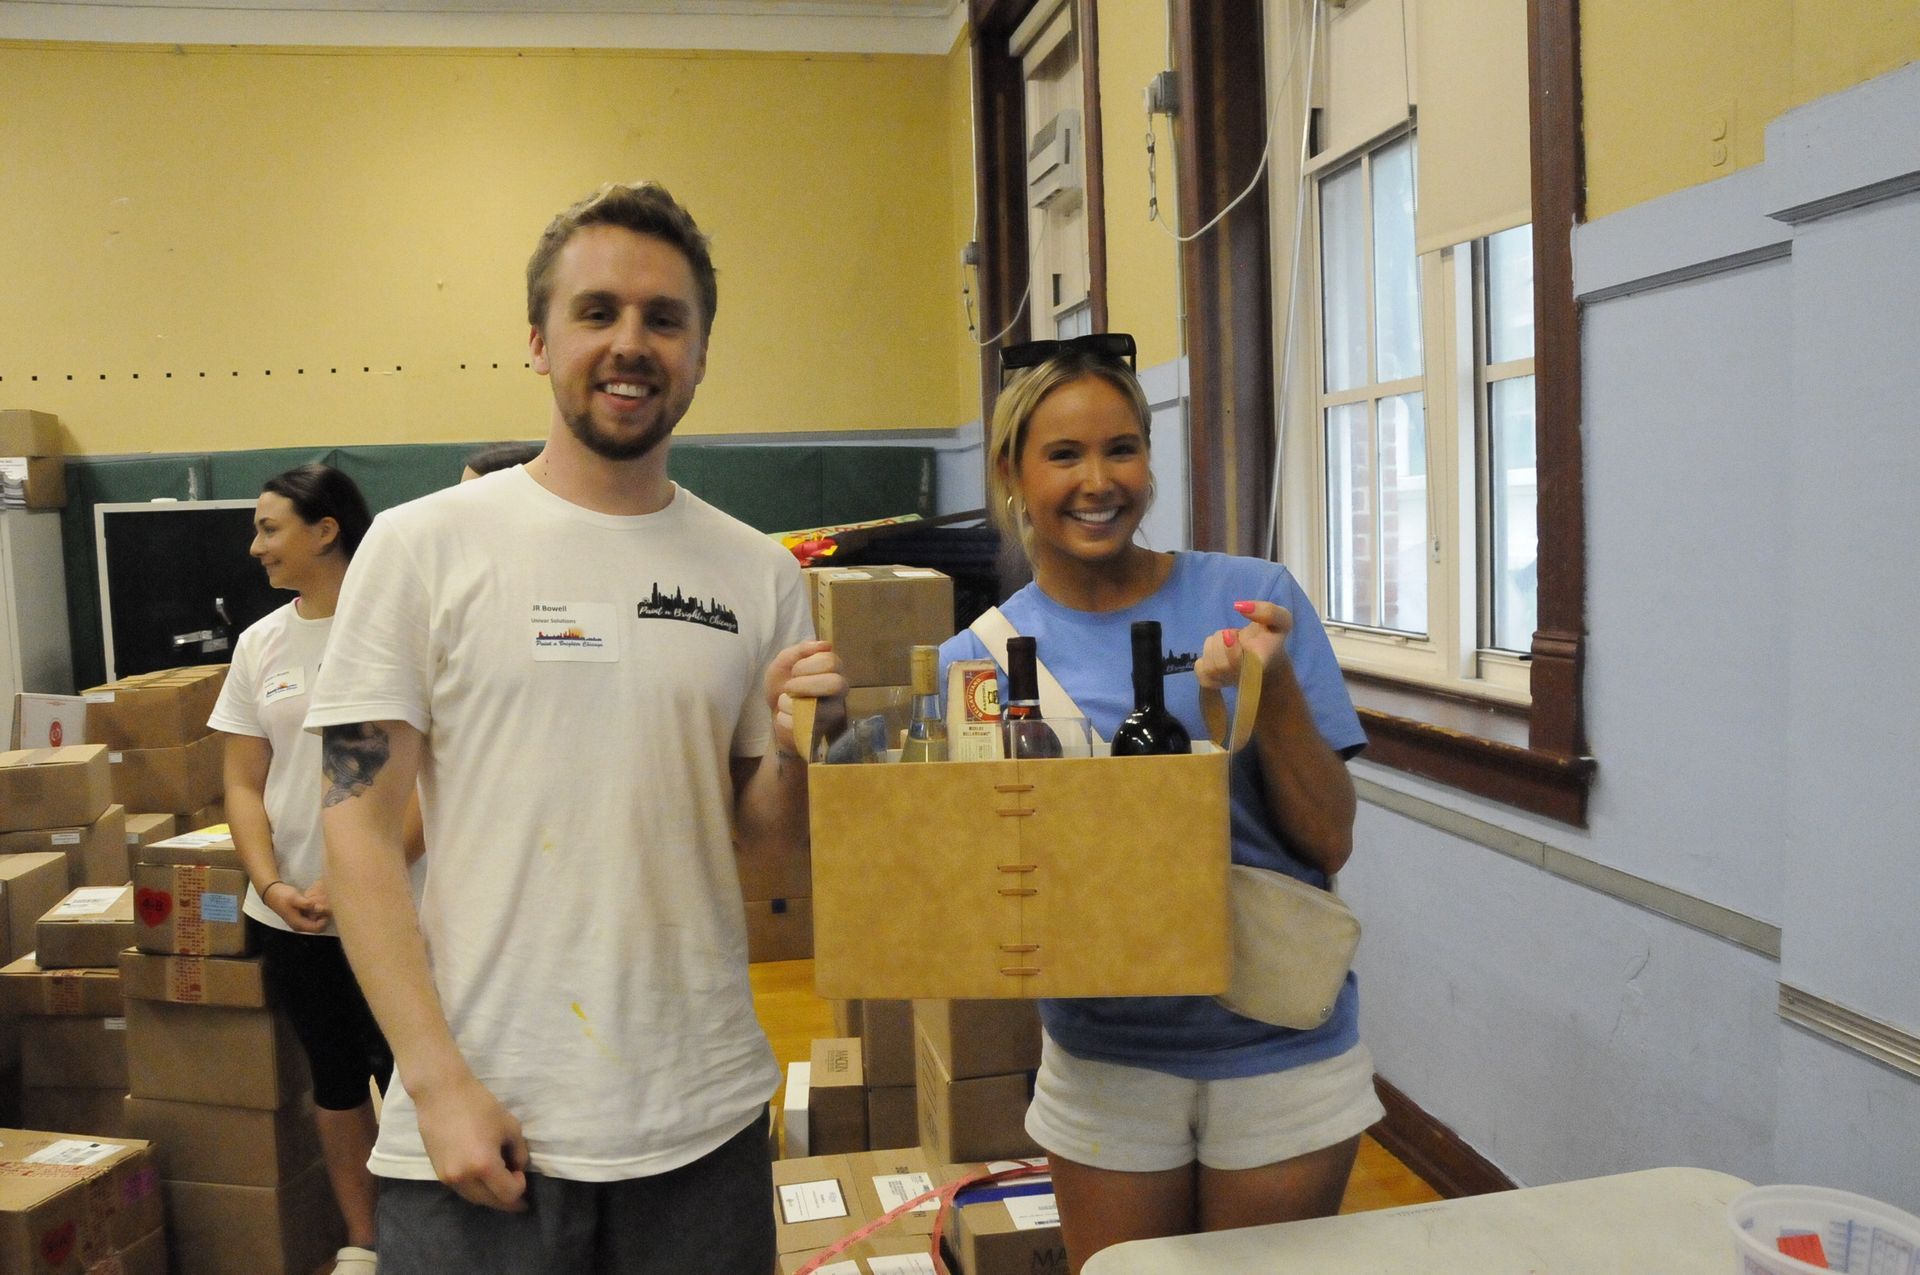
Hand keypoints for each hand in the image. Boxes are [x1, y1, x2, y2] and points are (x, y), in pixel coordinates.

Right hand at [263, 880, 329, 933]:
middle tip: (326, 905)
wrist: (272, 894)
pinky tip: (317, 904)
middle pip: (319, 927)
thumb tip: (318, 907)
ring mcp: (300, 922)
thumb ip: (306, 904)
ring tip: (322, 903)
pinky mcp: (301, 918)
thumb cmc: (283, 896)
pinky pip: (313, 918)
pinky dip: (317, 913)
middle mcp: (300, 926)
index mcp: (298, 924)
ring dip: (321, 915)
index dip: (325, 919)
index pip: (318, 928)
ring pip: (316, 923)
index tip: (327, 909)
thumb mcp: (294, 898)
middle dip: (324, 917)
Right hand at [414, 1070, 529, 1211]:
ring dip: (490, 1196)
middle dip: (507, 1200)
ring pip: (474, 1198)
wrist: (441, 1094)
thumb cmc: (479, 1105)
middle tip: (519, 1195)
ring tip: (502, 1187)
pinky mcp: (438, 1172)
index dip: (520, 1187)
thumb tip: (518, 1168)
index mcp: (483, 1166)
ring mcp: (447, 1178)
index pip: (507, 1193)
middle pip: (490, 1201)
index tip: (521, 1173)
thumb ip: (519, 1152)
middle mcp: (463, 1178)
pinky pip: (462, 1189)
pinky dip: (476, 1189)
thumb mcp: (510, 1126)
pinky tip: (483, 1179)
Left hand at [765, 639, 848, 758]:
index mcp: (832, 671)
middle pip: (837, 684)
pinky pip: (804, 726)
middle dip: (806, 685)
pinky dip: (785, 719)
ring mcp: (832, 714)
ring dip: (792, 703)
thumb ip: (800, 651)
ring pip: (821, 709)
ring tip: (783, 702)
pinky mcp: (821, 732)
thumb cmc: (783, 684)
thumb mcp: (784, 662)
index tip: (794, 670)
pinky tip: (783, 716)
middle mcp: (838, 692)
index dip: (808, 665)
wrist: (774, 713)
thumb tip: (825, 644)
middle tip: (790, 687)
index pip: (832, 662)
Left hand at [1196, 599, 1293, 689]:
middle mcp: (1242, 679)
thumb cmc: (1271, 639)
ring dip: (1214, 645)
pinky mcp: (1212, 682)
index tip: (1230, 633)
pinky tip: (1217, 654)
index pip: (1239, 666)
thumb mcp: (1281, 620)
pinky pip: (1199, 668)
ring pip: (1208, 663)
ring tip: (1228, 644)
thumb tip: (1240, 606)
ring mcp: (1226, 682)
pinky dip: (1205, 657)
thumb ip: (1268, 612)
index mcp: (1260, 665)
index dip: (1231, 652)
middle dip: (1221, 641)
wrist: (1267, 661)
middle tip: (1233, 635)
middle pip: (1219, 664)